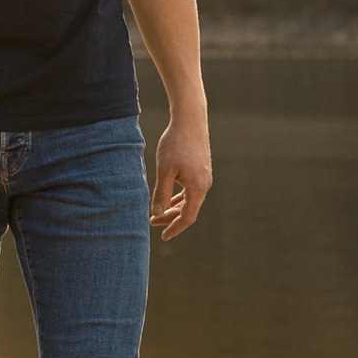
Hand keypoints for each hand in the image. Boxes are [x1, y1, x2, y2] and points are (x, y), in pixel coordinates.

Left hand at [150, 112, 211, 239]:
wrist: (190, 121)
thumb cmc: (175, 144)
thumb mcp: (164, 170)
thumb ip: (161, 193)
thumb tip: (157, 214)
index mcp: (197, 188)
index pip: (188, 217)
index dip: (175, 228)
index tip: (163, 236)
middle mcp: (204, 185)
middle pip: (189, 210)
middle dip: (171, 218)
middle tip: (152, 222)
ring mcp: (204, 178)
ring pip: (190, 201)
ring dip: (174, 208)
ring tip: (158, 213)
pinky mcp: (201, 171)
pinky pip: (191, 191)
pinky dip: (180, 197)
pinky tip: (169, 199)